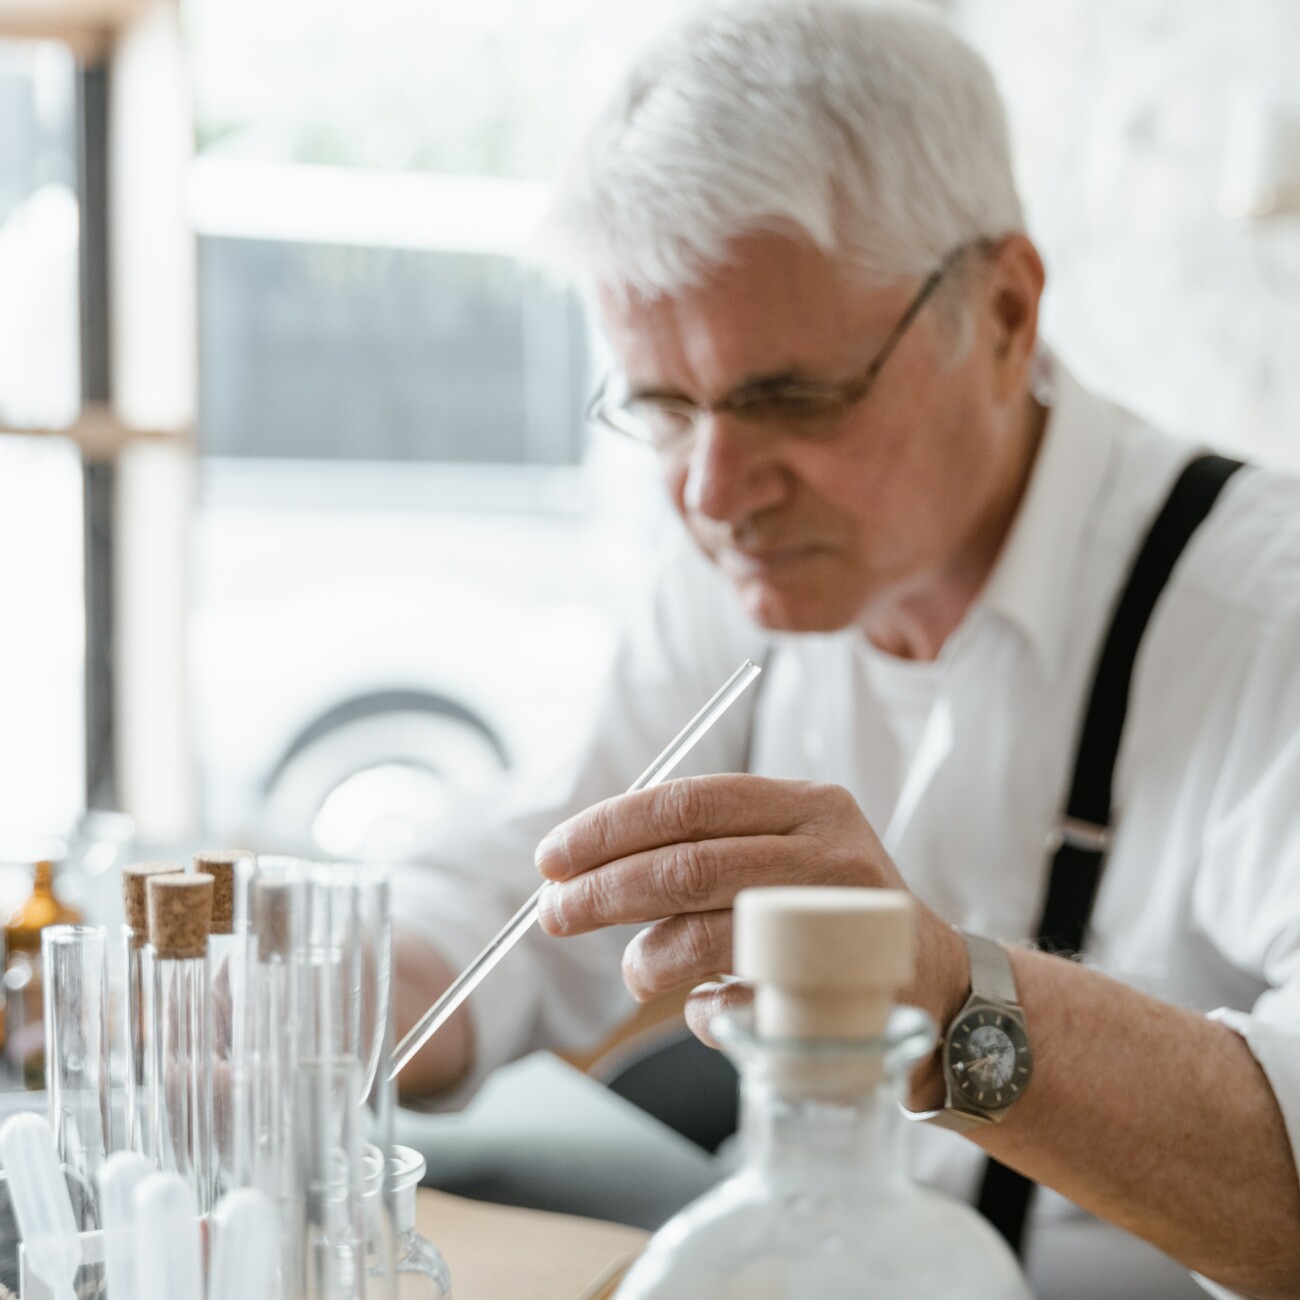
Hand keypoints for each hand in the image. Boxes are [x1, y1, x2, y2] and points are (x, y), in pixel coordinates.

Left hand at [534, 774, 965, 1067]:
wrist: (935, 985)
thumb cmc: (827, 916)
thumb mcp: (781, 855)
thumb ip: (703, 850)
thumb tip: (585, 870)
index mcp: (807, 803)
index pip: (690, 802)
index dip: (610, 828)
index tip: (553, 857)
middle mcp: (831, 850)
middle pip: (690, 863)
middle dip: (605, 890)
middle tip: (554, 915)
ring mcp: (843, 920)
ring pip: (711, 931)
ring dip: (649, 955)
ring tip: (634, 973)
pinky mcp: (846, 992)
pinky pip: (745, 1001)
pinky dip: (704, 1009)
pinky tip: (704, 1008)